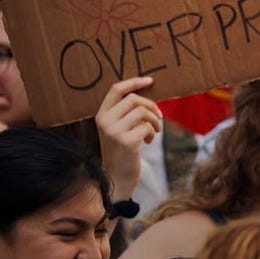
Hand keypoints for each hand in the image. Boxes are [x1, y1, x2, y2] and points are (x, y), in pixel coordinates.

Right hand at [96, 77, 161, 200]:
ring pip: (142, 112)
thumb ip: (126, 113)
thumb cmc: (122, 151)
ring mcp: (113, 131)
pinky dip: (152, 133)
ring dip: (154, 121)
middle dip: (151, 107)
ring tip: (154, 132)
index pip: (116, 90)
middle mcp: (104, 121)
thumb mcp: (119, 129)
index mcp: (101, 115)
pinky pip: (147, 127)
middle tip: (158, 118)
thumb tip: (147, 93)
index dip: (134, 82)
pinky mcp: (125, 141)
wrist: (116, 178)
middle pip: (134, 99)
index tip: (150, 80)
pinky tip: (148, 142)